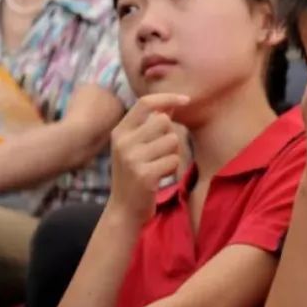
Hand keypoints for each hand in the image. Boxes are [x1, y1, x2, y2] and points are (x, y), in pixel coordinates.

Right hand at [108, 93, 189, 219]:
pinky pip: (174, 160)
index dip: (168, 97)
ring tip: (160, 166)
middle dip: (171, 135)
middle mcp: (123, 142)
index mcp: (120, 132)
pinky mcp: (144, 174)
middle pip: (164, 121)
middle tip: (162, 153)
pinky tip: (160, 177)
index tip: (186, 99)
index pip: (145, 103)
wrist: (124, 209)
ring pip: (172, 141)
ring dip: (173, 154)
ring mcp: (132, 158)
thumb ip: (151, 125)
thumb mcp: (135, 146)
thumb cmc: (135, 174)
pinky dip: (173, 168)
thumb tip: (171, 103)